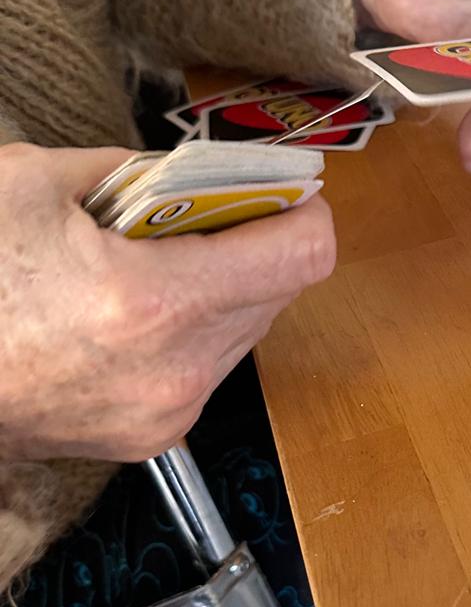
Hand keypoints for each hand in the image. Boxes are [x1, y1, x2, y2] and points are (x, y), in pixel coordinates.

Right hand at [0, 145, 336, 462]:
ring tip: (155, 261)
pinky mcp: (154, 435)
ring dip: (225, 287)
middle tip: (205, 211)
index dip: (301, 209)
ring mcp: (169, 411)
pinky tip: (132, 309)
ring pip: (248, 330)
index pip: (303, 254)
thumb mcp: (31, 183)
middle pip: (280, 290)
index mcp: (155, 300)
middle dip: (253, 241)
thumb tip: (189, 171)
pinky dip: (192, 329)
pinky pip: (209, 365)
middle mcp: (178, 367)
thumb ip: (133, 170)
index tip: (281, 187)